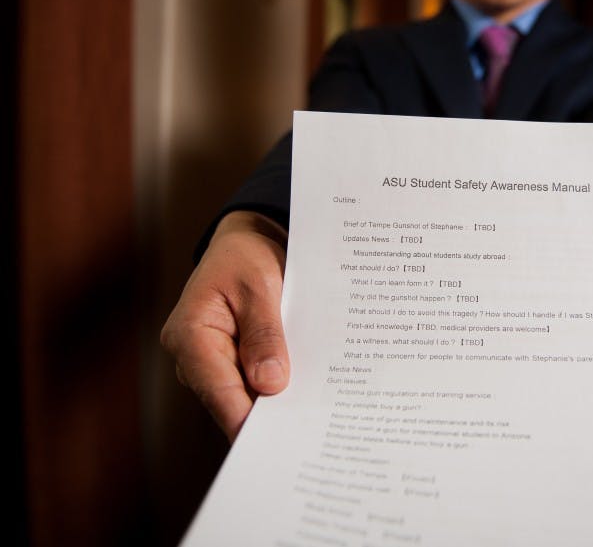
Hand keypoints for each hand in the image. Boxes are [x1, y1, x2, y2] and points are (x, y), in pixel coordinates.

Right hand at [160, 210, 290, 441]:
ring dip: (275, 403)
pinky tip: (308, 397)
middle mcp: (193, 356)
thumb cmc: (247, 256)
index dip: (245, 419)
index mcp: (190, 334)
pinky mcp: (230, 362)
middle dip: (266, 417)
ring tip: (314, 419)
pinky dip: (277, 388)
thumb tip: (269, 384)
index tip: (275, 441)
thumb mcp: (261, 285)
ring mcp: (210, 362)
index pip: (217, 389)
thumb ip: (264, 332)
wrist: (245, 242)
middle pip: (230, 399)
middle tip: (306, 436)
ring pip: (243, 395)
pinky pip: (252, 383)